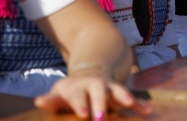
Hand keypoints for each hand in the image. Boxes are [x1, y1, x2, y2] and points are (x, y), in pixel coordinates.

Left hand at [34, 71, 151, 119]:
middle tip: (101, 117)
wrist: (92, 71)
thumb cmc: (73, 89)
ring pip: (119, 91)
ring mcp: (110, 88)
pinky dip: (140, 104)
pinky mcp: (120, 93)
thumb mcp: (61, 92)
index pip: (78, 96)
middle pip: (99, 93)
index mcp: (80, 87)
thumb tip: (38, 101)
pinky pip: (132, 98)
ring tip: (131, 104)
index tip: (83, 114)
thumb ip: (51, 100)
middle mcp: (97, 85)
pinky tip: (149, 110)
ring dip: (125, 97)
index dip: (81, 104)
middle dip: (101, 104)